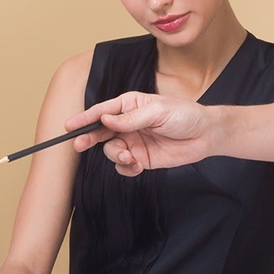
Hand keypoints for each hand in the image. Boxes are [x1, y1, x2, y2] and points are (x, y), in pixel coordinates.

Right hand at [67, 92, 215, 175]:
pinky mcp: (140, 158)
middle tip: (79, 145)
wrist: (205, 135)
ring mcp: (133, 141)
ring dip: (115, 155)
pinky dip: (125, 168)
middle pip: (100, 131)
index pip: (102, 111)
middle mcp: (128, 123)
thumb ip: (131, 118)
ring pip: (111, 150)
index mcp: (130, 105)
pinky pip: (123, 166)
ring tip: (128, 157)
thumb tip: (106, 119)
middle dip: (89, 138)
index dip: (84, 118)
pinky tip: (136, 166)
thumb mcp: (158, 111)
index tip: (69, 126)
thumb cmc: (184, 115)